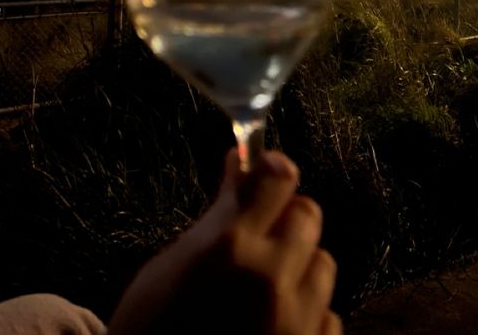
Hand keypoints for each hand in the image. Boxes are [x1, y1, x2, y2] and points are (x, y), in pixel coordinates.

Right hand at [108, 149, 340, 334]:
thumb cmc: (148, 329)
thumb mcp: (168, 267)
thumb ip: (218, 214)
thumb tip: (242, 158)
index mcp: (230, 247)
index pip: (279, 178)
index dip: (270, 172)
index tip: (263, 177)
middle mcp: (271, 279)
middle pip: (308, 214)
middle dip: (286, 219)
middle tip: (259, 239)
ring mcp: (296, 321)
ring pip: (323, 264)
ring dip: (300, 268)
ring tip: (265, 289)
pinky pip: (328, 315)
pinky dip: (308, 315)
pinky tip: (276, 325)